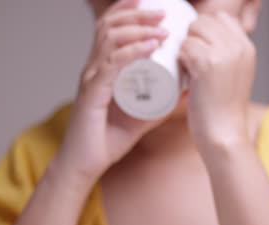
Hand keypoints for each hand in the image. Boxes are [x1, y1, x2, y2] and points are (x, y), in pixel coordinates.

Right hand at [52, 0, 167, 188]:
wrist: (84, 166)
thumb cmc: (106, 140)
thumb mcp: (140, 117)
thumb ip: (159, 104)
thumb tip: (184, 91)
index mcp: (100, 70)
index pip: (109, 29)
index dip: (128, 12)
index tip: (154, 6)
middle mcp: (92, 69)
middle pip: (110, 28)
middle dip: (136, 14)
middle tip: (163, 13)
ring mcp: (90, 81)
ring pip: (110, 41)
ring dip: (138, 29)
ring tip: (162, 27)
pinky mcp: (91, 95)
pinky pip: (110, 66)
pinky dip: (131, 52)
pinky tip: (150, 46)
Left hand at [179, 12, 255, 150]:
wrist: (224, 135)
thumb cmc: (222, 111)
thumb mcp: (233, 76)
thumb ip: (226, 56)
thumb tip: (200, 41)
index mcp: (247, 48)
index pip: (221, 18)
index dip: (204, 31)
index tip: (198, 51)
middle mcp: (238, 46)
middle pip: (205, 20)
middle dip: (191, 37)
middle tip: (189, 62)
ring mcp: (224, 54)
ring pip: (193, 30)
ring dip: (185, 47)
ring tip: (188, 68)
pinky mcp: (207, 64)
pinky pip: (185, 45)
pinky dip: (180, 58)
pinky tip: (184, 74)